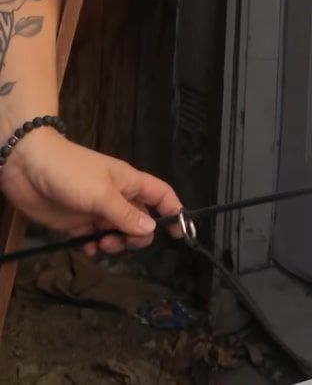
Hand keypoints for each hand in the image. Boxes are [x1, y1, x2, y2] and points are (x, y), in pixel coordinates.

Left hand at [0, 127, 183, 255]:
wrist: (27, 167)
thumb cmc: (71, 173)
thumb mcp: (102, 194)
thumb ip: (126, 214)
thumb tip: (152, 229)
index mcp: (130, 184)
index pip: (162, 196)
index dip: (173, 212)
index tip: (179, 233)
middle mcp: (118, 197)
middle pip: (141, 221)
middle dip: (137, 236)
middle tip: (124, 242)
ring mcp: (98, 210)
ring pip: (118, 233)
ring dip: (115, 244)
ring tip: (100, 245)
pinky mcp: (77, 222)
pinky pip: (95, 239)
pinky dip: (95, 247)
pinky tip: (87, 248)